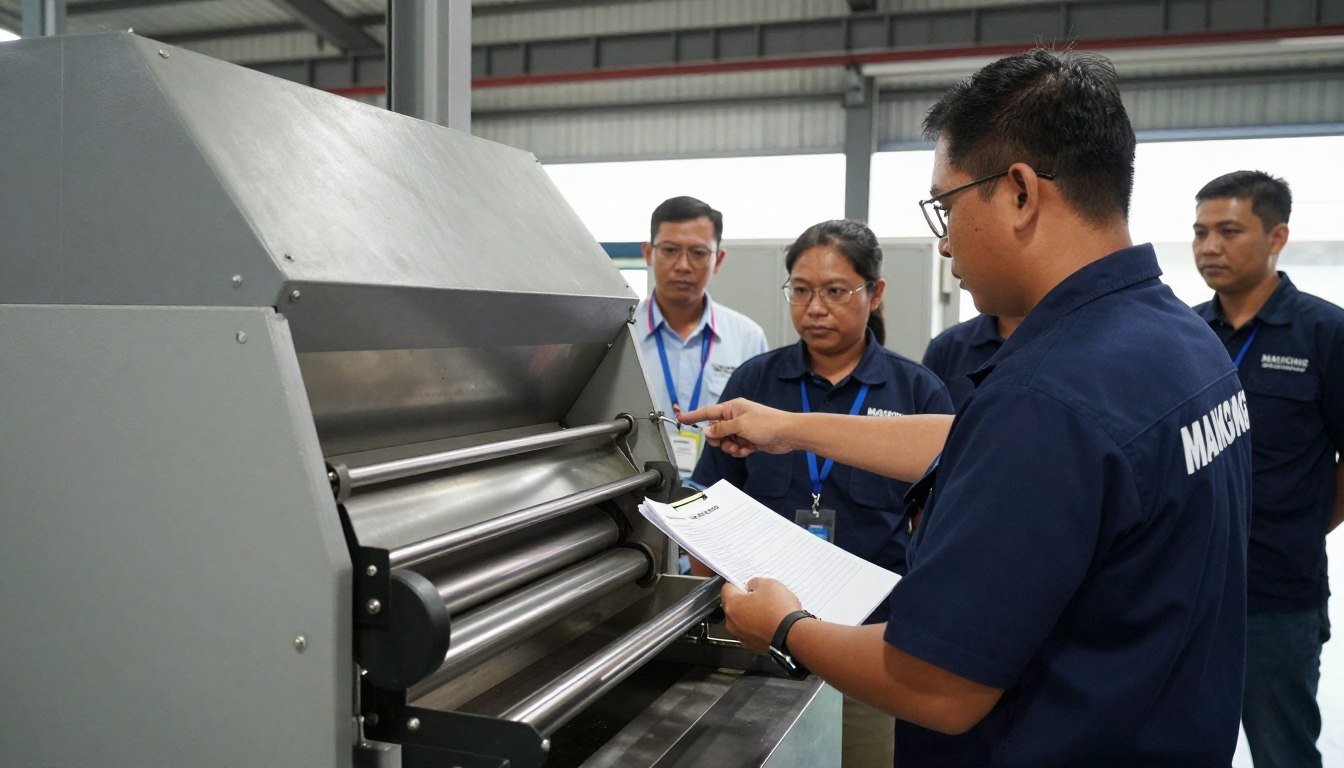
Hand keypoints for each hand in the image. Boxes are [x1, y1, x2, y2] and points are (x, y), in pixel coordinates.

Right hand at [678, 398, 796, 457]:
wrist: (787, 434)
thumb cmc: (768, 423)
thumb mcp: (740, 425)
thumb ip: (721, 429)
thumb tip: (707, 431)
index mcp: (732, 408)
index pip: (707, 412)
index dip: (693, 416)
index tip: (680, 418)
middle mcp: (735, 417)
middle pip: (715, 430)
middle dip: (718, 440)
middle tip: (725, 442)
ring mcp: (741, 429)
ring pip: (725, 442)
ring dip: (730, 447)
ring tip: (740, 447)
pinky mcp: (748, 440)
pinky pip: (735, 447)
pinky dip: (739, 451)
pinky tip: (748, 450)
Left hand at [720, 577, 802, 652]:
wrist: (793, 635)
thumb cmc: (781, 612)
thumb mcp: (769, 584)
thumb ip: (755, 582)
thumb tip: (752, 585)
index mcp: (732, 606)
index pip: (727, 588)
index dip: (738, 583)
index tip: (746, 583)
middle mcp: (733, 623)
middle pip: (734, 606)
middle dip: (745, 600)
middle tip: (761, 597)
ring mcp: (742, 636)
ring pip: (742, 621)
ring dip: (752, 615)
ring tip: (769, 611)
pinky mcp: (752, 646)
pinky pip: (751, 632)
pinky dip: (758, 627)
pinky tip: (771, 622)